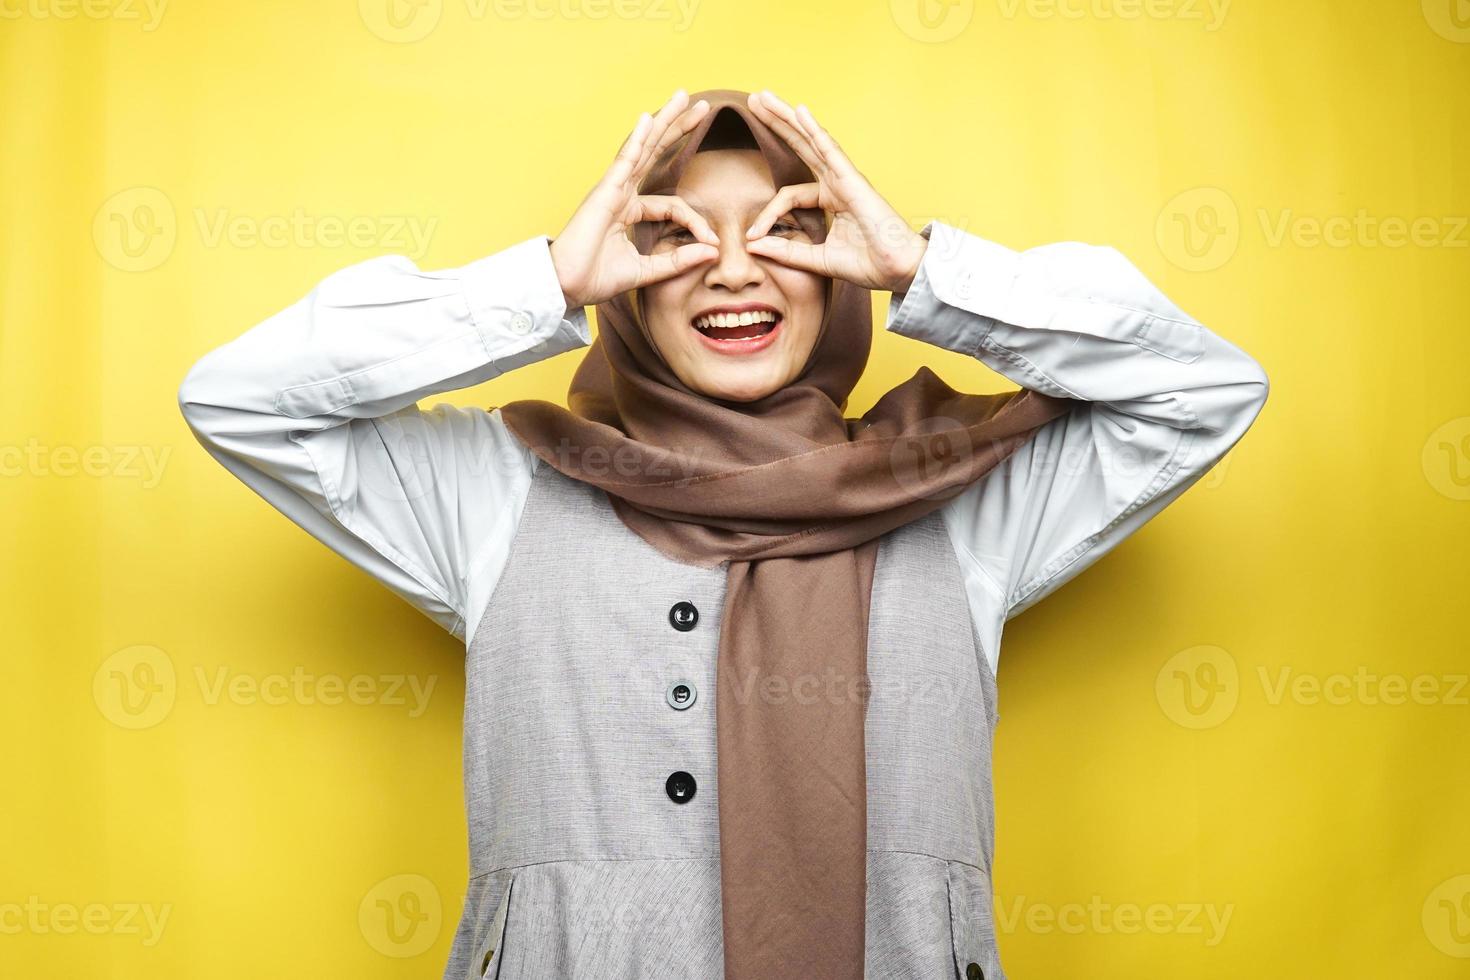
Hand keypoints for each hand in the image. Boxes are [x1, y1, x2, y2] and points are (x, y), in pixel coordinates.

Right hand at [549, 90, 720, 308]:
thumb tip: (712, 251)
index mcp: (629, 211)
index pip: (672, 206)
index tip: (711, 243)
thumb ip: (678, 261)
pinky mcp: (605, 192)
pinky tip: (649, 118)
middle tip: (702, 107)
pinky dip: (637, 139)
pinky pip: (624, 160)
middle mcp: (622, 194)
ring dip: (664, 122)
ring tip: (682, 97)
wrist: (567, 285)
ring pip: (643, 148)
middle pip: (656, 154)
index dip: (695, 222)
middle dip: (678, 130)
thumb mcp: (647, 271)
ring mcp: (612, 189)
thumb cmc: (596, 278)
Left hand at [743, 90, 927, 293]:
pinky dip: (814, 130)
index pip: (788, 196)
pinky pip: (830, 150)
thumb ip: (786, 251)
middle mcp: (836, 183)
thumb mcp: (816, 259)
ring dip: (786, 117)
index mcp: (829, 199)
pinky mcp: (853, 179)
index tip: (752, 238)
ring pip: (810, 140)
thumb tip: (753, 245)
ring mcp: (845, 177)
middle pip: (799, 147)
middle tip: (755, 101)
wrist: (898, 270)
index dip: (768, 215)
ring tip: (764, 96)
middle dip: (777, 124)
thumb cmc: (868, 263)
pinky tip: (799, 111)